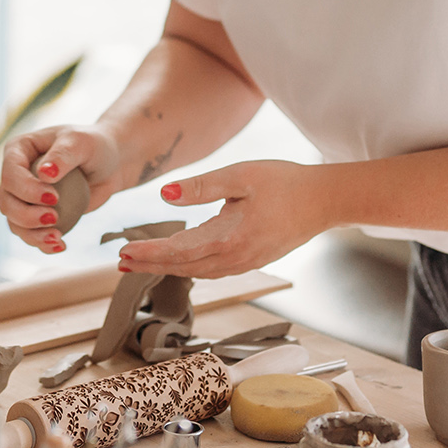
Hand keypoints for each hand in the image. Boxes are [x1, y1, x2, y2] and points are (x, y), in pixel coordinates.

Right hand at [0, 124, 122, 253]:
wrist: (109, 164)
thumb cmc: (93, 145)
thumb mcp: (81, 142)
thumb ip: (63, 155)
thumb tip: (44, 174)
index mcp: (19, 150)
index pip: (10, 174)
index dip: (27, 189)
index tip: (54, 197)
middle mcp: (16, 174)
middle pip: (6, 202)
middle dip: (26, 216)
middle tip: (55, 218)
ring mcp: (24, 196)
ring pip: (14, 222)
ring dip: (32, 235)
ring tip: (57, 239)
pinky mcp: (37, 213)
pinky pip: (30, 234)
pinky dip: (42, 243)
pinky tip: (60, 245)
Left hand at [116, 161, 329, 278]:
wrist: (325, 200)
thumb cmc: (286, 182)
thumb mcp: (241, 175)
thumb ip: (201, 186)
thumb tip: (164, 194)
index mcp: (229, 238)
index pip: (177, 251)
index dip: (148, 254)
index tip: (123, 253)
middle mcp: (235, 258)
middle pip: (183, 267)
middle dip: (151, 265)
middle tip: (122, 263)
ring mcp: (245, 263)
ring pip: (198, 272)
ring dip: (168, 268)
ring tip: (143, 264)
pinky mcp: (252, 259)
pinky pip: (213, 270)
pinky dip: (190, 267)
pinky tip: (181, 261)